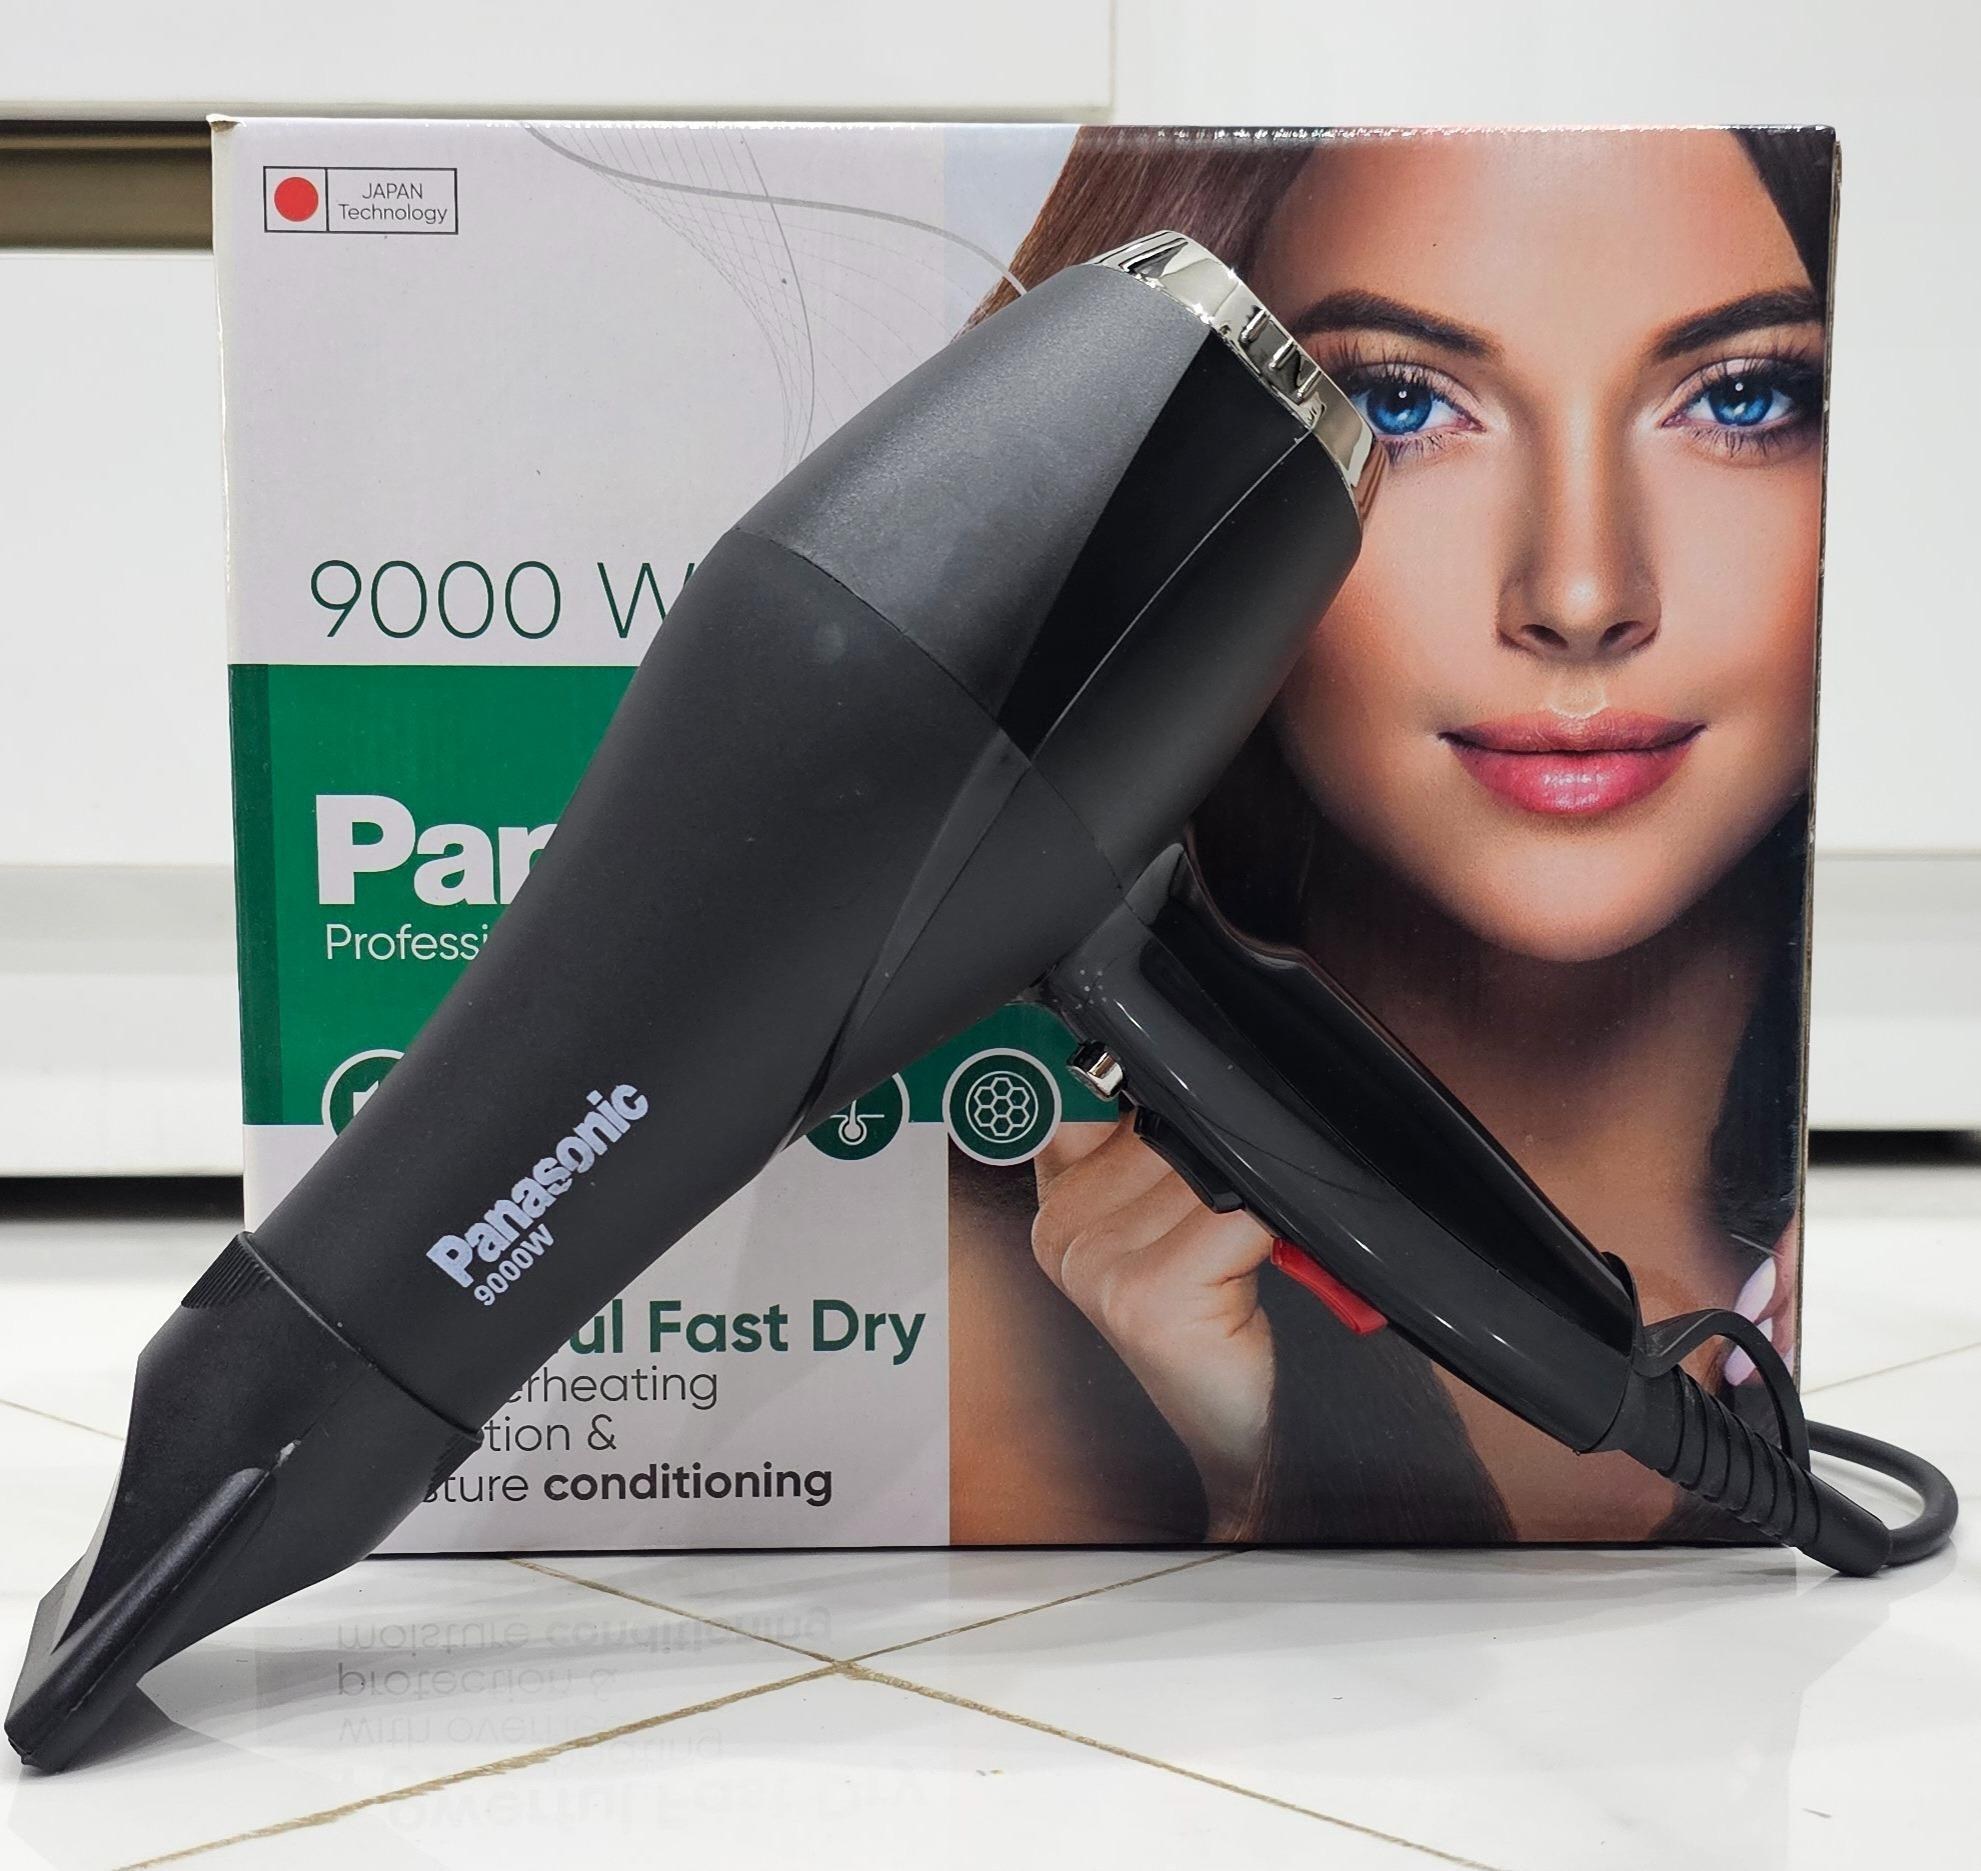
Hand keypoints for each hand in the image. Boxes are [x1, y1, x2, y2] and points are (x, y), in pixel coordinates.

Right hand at [1032, 1117, 1276, 1535]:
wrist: (1238, 1432)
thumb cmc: (1213, 1316)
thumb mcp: (1166, 1219)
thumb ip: (1148, 1143)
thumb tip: (1174, 1061)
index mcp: (1057, 1197)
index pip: (1087, 1088)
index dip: (1134, 1084)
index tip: (1163, 1094)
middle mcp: (1061, 1229)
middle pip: (1165, 1123)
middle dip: (1217, 1154)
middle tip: (1227, 1219)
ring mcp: (1096, 1266)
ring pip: (1205, 1165)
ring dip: (1246, 1196)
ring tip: (1239, 1250)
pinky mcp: (1147, 1297)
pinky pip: (1234, 1212)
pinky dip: (1266, 1230)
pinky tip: (1256, 1265)